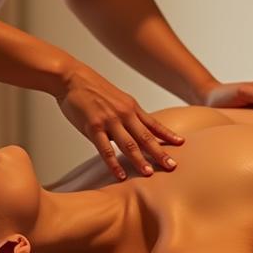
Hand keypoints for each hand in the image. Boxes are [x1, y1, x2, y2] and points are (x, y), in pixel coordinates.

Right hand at [56, 62, 183, 180]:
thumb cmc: (91, 89)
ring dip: (140, 160)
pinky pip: (105, 149)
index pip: (153, 124)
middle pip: (146, 137)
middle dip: (160, 153)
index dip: (167, 135)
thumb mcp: (115, 100)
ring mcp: (109, 120)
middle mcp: (124, 114)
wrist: (72, 78)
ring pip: (128, 144)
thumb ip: (125, 117)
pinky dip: (113, 164)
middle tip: (172, 166)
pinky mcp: (93, 126)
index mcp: (131, 107)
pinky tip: (119, 175)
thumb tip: (131, 134)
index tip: (181, 143)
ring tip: (149, 174)